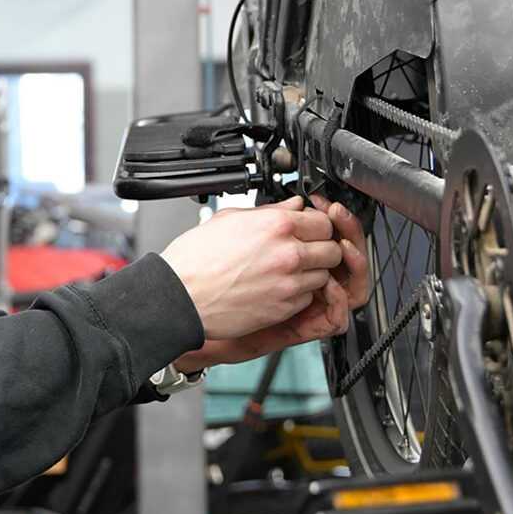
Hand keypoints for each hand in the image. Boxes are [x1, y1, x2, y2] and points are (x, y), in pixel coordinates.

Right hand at [175, 202, 369, 369]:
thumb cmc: (195, 259)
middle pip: (333, 249)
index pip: (323, 221)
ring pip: (324, 275)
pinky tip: (279, 287)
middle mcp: (288, 253)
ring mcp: (288, 283)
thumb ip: (269, 211)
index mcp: (276, 225)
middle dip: (322, 249)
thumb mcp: (229, 219)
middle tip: (307, 250)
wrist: (179, 296)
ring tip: (290, 271)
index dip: (317, 225)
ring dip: (313, 272)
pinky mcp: (283, 308)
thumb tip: (291, 205)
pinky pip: (308, 298)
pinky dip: (299, 293)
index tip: (310, 230)